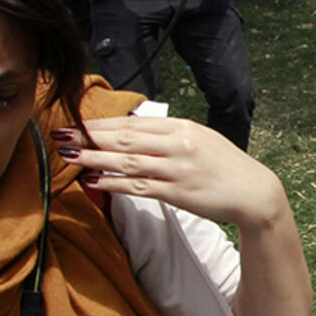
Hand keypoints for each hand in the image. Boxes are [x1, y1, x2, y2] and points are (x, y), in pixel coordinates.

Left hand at [55, 115, 289, 229]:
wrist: (253, 191)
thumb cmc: (224, 164)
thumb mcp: (198, 137)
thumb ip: (167, 133)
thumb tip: (132, 129)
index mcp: (181, 126)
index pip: (132, 123)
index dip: (101, 123)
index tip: (77, 122)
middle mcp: (177, 144)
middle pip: (124, 138)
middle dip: (90, 136)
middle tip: (62, 134)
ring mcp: (176, 169)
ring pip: (127, 161)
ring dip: (95, 159)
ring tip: (70, 157)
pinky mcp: (177, 193)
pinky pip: (138, 187)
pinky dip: (114, 184)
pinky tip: (94, 183)